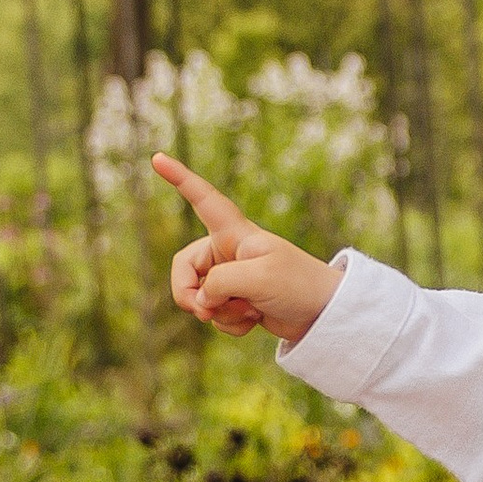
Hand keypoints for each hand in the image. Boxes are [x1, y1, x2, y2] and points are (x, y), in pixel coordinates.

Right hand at [153, 154, 341, 343]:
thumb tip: (201, 301)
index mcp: (235, 233)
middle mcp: (229, 252)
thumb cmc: (299, 286)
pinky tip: (255, 320)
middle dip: (187, 294)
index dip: (180, 179)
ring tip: (250, 311)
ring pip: (199, 297)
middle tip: (205, 311)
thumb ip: (219, 284)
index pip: (203, 199)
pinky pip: (215, 315)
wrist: (325, 316)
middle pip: (184, 268)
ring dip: (219, 312)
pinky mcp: (237, 302)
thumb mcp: (258, 279)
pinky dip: (230, 324)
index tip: (157, 157)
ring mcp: (232, 278)